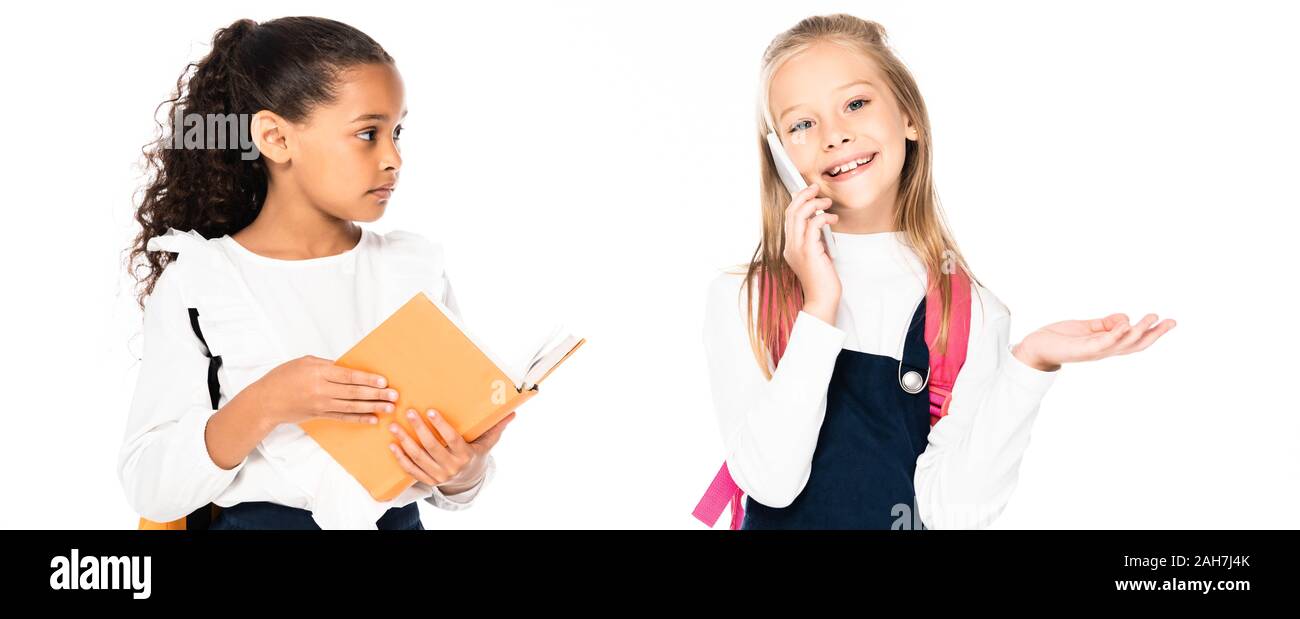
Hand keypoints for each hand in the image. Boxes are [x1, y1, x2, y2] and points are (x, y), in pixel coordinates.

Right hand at [248, 355, 397, 427]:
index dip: (368, 379)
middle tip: (394, 395)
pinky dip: (359, 419)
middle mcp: (321, 389)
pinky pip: (343, 418)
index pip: (348, 376)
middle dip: (376, 394)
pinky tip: (373, 419)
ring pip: (352, 406)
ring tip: (389, 407)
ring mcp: (321, 405)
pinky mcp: (320, 415)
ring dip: (373, 407)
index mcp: (318, 372)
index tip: (383, 381)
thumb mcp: (305, 362)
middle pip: (354, 392)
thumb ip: (328, 365)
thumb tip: (349, 368)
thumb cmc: (284, 377)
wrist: (265, 401)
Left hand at [387, 408, 514, 492]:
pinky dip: (400, 458)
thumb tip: (513, 413)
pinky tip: (393, 445)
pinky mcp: (427, 480)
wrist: (468, 480)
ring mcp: (438, 475)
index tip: (431, 411)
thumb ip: (497, 428)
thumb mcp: (487, 443)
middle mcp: (451, 467)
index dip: (442, 426)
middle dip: (419, 429)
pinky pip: (411, 470)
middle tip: (409, 412)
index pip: (452, 440)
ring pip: (418, 457)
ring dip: (404, 441)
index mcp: (466, 455)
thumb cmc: (476, 455)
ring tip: (394, 426)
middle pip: (432, 447)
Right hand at [782, 183, 839, 322]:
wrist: (822, 299)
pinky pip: (813, 225)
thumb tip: (821, 221)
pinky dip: (823, 217)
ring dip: (814, 204)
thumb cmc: (822, 280)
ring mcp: (797, 249)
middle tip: (816, 188)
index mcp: (790, 247)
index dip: (797, 201)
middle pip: (791, 212)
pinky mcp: (809, 251)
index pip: (788, 217)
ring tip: (827, 202)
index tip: (808, 192)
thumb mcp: (817, 255)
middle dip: (803, 195)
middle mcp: (790, 246)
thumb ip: (815, 240)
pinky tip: (832, 219)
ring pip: (799, 215)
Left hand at [1013, 313, 1176, 371]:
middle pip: (1135, 345)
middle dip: (1154, 334)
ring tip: (1151, 318)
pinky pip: (1102, 343)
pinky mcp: (1082, 349)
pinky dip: (1115, 335)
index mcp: (1106, 345)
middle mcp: (1104, 350)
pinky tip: (1125, 324)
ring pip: (1123, 344)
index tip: (1169, 321)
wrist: (1035, 347)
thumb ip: (1105, 323)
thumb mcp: (1087, 327)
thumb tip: (1126, 317)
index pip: (1134, 340)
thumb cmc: (1059, 338)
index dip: (1152, 332)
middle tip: (1171, 321)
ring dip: (1138, 332)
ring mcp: (1094, 351)